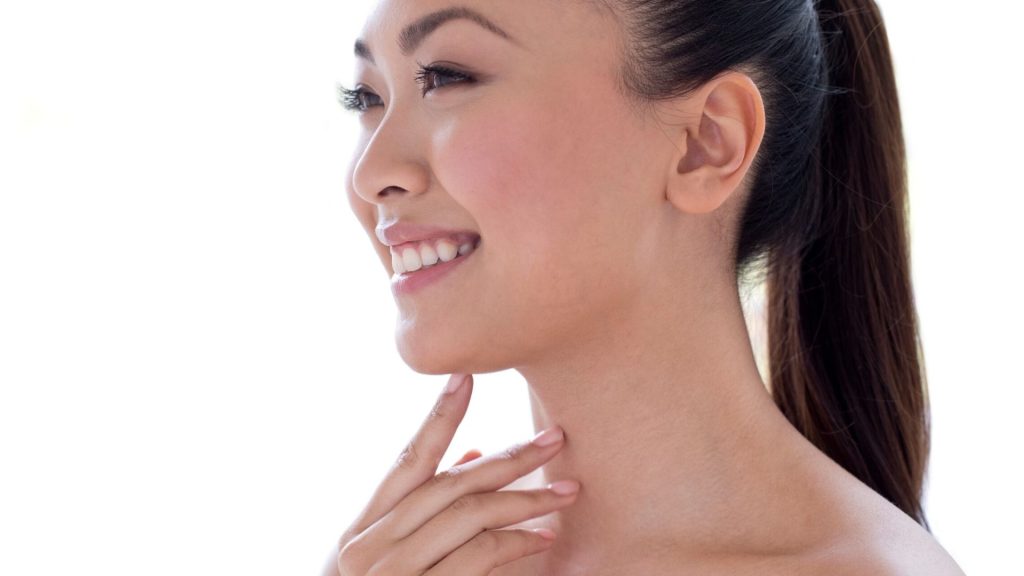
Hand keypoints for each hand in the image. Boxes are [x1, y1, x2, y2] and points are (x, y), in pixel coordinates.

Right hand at [326, 373, 578, 574]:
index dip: (438, 417)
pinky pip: (475, 561)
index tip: (466, 376)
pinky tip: (541, 538)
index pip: (406, 461)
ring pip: (467, 518)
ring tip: (565, 490)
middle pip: (449, 485)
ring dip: (522, 499)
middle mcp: (371, 547)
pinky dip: (512, 545)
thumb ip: (421, 509)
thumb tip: (472, 455)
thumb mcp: (379, 559)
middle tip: (553, 437)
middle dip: (507, 458)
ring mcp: (392, 575)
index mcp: (361, 529)